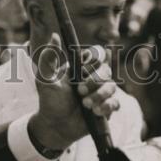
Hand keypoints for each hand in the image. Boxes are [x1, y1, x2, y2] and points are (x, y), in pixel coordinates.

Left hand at [29, 33, 119, 150]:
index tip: (83, 69)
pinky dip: (107, 107)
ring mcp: (101, 93)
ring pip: (112, 87)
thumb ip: (49, 57)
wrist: (55, 125)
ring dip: (99, 95)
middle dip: (94, 81)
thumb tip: (54, 35)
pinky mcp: (106, 108)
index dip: (95, 60)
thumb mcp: (45, 78)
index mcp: (82, 67)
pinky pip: (115, 104)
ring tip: (85, 104)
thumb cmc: (49, 100)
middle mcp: (94, 78)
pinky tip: (95, 112)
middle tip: (79, 91)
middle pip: (106, 70)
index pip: (98, 55)